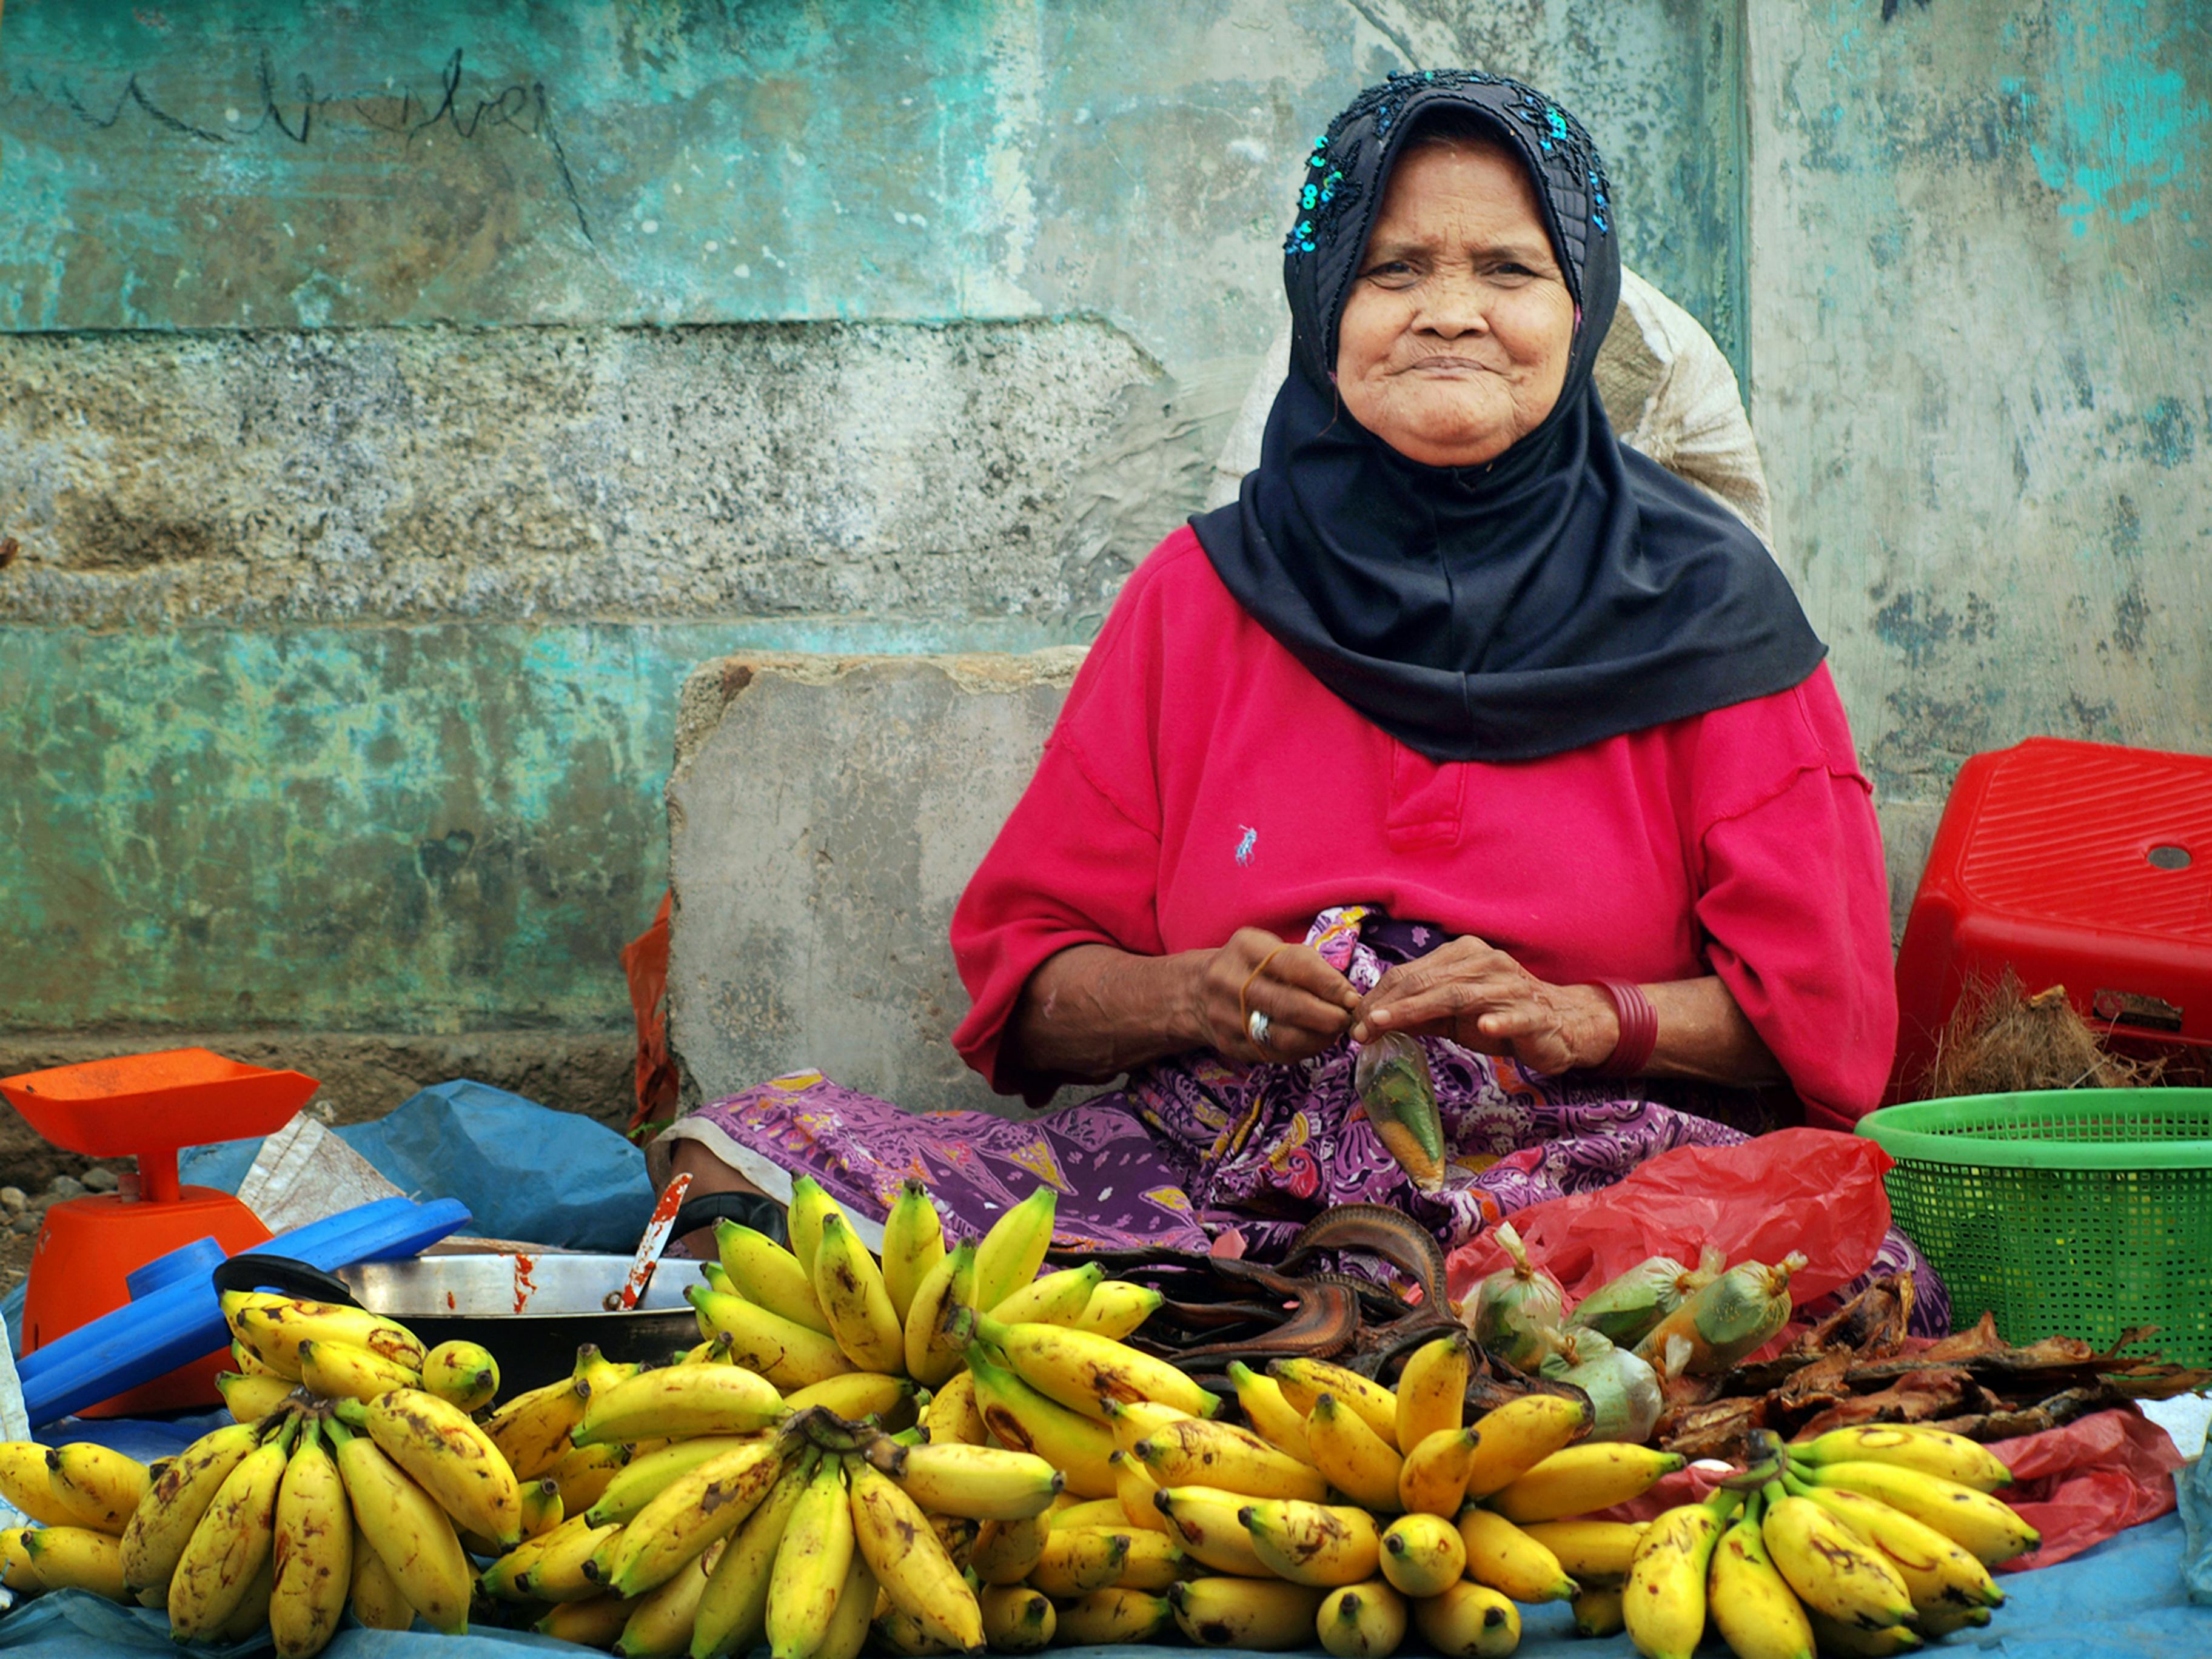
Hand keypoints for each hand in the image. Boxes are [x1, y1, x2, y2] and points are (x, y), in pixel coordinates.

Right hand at [1192, 928, 1359, 1063]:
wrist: (1196, 992)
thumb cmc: (1250, 967)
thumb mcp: (1272, 950)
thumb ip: (1309, 967)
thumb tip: (1348, 996)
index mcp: (1245, 948)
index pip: (1295, 966)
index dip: (1329, 985)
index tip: (1352, 998)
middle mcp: (1229, 980)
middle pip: (1288, 1005)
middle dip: (1327, 1017)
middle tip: (1347, 1021)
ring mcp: (1225, 1015)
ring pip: (1281, 1036)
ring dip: (1317, 1039)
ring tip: (1334, 1034)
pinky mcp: (1229, 1043)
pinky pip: (1273, 1053)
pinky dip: (1301, 1050)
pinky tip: (1313, 1042)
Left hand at [1349, 936, 1619, 1075]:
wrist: (1560, 1024)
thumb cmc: (1499, 1014)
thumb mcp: (1453, 1014)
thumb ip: (1418, 1013)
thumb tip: (1371, 1020)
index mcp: (1463, 956)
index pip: (1412, 973)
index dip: (1380, 996)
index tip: (1354, 1020)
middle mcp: (1485, 964)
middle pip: (1429, 982)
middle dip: (1389, 1005)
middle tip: (1360, 1028)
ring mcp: (1511, 987)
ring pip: (1460, 996)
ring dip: (1420, 1010)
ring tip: (1388, 1023)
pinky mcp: (1534, 1013)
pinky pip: (1514, 1015)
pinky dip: (1498, 1020)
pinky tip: (1483, 1027)